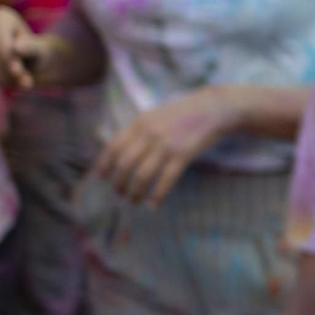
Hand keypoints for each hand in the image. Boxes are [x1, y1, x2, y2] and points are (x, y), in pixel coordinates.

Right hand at [0, 6, 58, 87]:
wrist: (25, 60)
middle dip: (7, 71)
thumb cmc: (34, 53)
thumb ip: (30, 48)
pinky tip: (0, 78)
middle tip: (23, 79)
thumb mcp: (39, 50)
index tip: (20, 73)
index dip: (8, 58)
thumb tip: (16, 48)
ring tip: (14, 79)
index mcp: (2, 16)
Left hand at [91, 88, 232, 207]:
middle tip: (119, 193)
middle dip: (119, 183)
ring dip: (135, 192)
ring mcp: (166, 144)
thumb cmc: (183, 114)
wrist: (212, 109)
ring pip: (142, 175)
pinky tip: (153, 205)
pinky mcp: (183, 155)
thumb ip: (139, 131)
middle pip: (125, 164)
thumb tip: (120, 153)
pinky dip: (157, 196)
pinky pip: (165, 180)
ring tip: (133, 201)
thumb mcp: (155, 116)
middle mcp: (149, 133)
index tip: (101, 178)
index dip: (104, 165)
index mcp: (139, 123)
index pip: (113, 146)